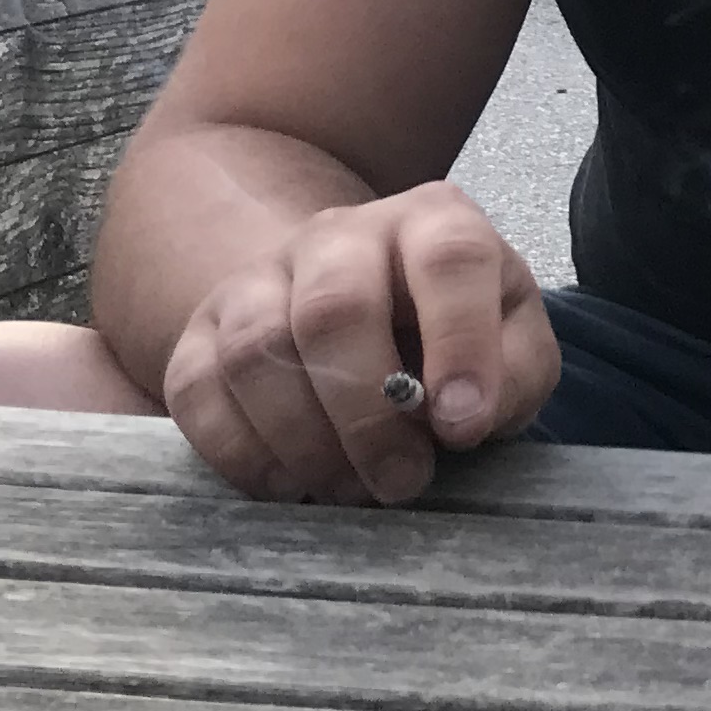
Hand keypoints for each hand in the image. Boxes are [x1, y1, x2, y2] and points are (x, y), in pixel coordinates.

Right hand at [155, 182, 556, 503]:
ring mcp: (261, 277)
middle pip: (335, 308)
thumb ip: (511, 375)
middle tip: (401, 481)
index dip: (459, 343)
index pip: (450, 258)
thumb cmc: (451, 338)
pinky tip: (288, 486)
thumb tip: (459, 419)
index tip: (463, 428)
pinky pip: (196, 389)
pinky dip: (240, 451)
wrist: (359, 315)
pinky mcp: (200, 333)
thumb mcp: (514, 346)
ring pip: (256, 349)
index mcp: (434, 220)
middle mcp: (341, 234)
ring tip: (348, 491)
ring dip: (304, 439)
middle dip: (368, 413)